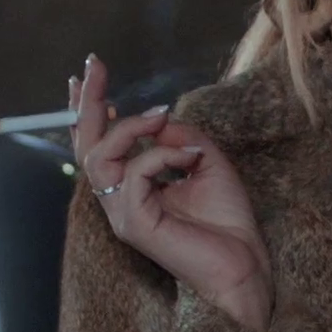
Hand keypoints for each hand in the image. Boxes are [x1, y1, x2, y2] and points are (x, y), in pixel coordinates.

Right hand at [72, 54, 273, 329]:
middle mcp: (120, 201)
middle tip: (94, 65)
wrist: (245, 265)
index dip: (90, 110)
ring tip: (158, 116)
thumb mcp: (205, 162)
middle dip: (86, 103)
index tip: (91, 74)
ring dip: (128, 128)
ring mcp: (123, 214)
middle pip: (87, 147)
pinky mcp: (135, 224)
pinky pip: (134, 175)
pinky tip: (187, 158)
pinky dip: (160, 156)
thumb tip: (158, 118)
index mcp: (134, 188)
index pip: (101, 145)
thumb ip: (178, 138)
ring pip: (100, 158)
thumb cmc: (228, 223)